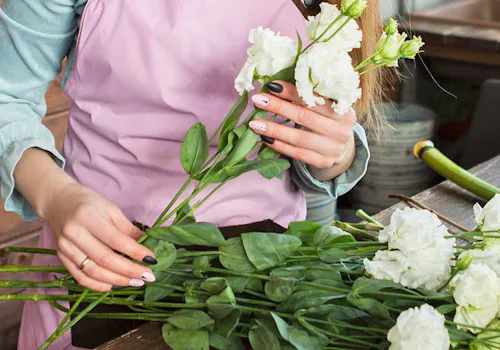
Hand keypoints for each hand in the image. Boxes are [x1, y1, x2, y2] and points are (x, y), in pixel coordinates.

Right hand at [40, 181, 157, 291]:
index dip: (135, 252)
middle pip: (105, 259)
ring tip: (136, 282)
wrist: (58, 201)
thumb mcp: (111, 209)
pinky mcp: (61, 257)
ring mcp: (65, 247)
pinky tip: (114, 285)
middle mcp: (74, 234)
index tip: (152, 259)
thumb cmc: (88, 203)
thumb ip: (128, 229)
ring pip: (94, 272)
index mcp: (88, 217)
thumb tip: (147, 245)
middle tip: (148, 276)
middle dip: (130, 270)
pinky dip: (98, 285)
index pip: (116, 240)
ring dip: (117, 280)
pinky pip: (80, 277)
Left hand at [248, 81, 356, 180]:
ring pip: (299, 138)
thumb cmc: (329, 120)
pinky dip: (280, 146)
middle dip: (279, 107)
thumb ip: (310, 97)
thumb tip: (277, 85)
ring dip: (275, 129)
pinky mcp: (323, 162)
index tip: (272, 85)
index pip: (315, 99)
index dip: (292, 92)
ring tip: (255, 123)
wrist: (342, 147)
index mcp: (344, 112)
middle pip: (305, 117)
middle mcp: (341, 131)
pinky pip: (297, 154)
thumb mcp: (327, 107)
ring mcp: (333, 149)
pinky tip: (265, 139)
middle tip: (258, 100)